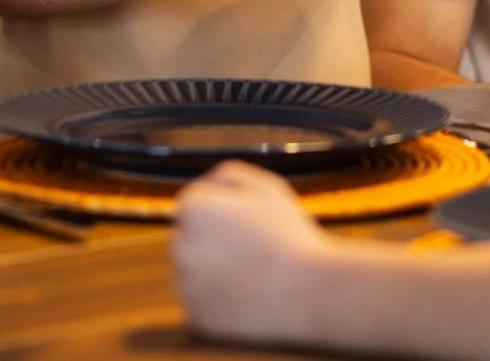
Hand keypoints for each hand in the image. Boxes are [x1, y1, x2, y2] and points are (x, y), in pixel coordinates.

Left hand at [174, 161, 326, 346]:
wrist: (309, 289)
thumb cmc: (288, 233)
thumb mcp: (263, 185)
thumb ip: (226, 175)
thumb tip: (206, 186)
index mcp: (193, 208)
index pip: (194, 202)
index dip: (224, 210)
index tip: (250, 221)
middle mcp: (180, 245)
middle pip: (190, 237)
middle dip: (213, 239)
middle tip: (253, 247)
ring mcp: (186, 284)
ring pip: (195, 270)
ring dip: (214, 269)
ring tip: (254, 271)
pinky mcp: (197, 315)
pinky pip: (203, 301)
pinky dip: (219, 297)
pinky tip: (248, 293)